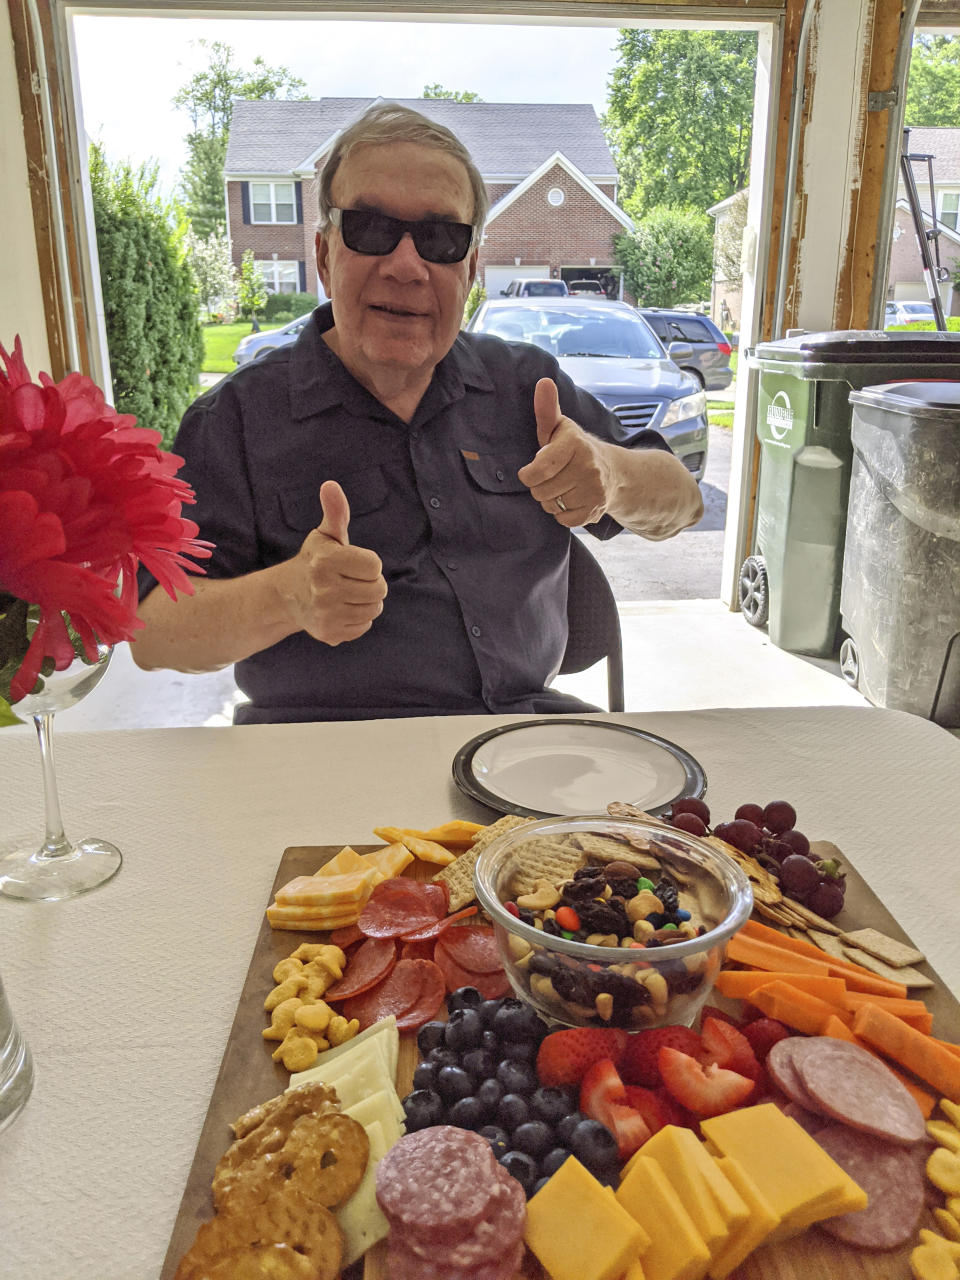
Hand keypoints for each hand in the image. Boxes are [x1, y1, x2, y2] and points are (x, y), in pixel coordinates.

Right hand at [282, 480, 386, 645]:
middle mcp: (324, 589)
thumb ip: (335, 512)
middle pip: (379, 590)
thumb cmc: (314, 561)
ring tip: (348, 594)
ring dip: (366, 602)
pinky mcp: (329, 633)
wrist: (286, 596)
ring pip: (374, 609)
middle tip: (351, 580)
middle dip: (370, 583)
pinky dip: (358, 619)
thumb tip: (331, 485)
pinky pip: (364, 626)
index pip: (375, 566)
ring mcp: (326, 614)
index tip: (352, 563)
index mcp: (326, 562)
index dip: (368, 564)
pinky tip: (341, 610)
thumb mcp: (325, 536)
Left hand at [516, 378, 611, 526]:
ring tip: (563, 487)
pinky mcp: (596, 510)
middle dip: (540, 487)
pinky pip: (564, 520)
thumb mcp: (560, 428)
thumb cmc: (576, 449)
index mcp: (575, 444)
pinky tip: (571, 500)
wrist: (615, 472)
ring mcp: (594, 490)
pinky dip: (562, 514)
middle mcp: (587, 466)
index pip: (539, 469)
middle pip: (541, 491)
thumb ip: (546, 410)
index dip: (529, 474)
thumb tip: (543, 382)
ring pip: (551, 506)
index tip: (532, 470)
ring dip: (551, 501)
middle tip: (552, 478)